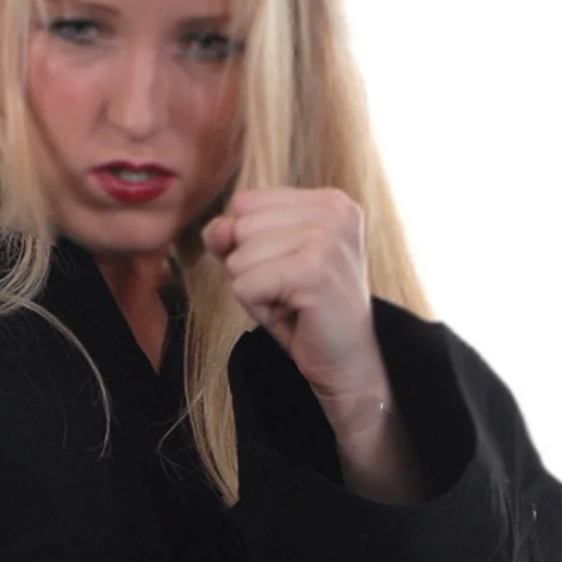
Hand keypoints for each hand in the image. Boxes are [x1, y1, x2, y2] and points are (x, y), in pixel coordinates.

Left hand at [200, 186, 385, 407]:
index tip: (288, 270)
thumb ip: (232, 236)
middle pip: (241, 227)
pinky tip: (292, 313)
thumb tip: (217, 228)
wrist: (344, 361)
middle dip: (252, 268)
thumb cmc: (304, 312)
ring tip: (292, 301)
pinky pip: (246, 285)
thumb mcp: (262, 263)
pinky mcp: (315, 270)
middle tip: (291, 290)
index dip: (251, 245)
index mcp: (327, 200)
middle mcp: (332, 209)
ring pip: (240, 258)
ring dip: (256, 291)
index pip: (245, 202)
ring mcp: (327, 237)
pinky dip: (259, 308)